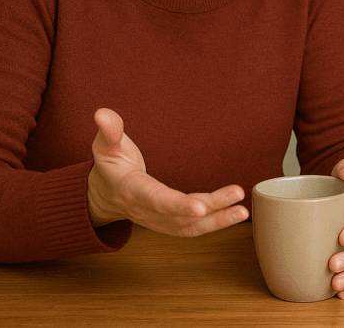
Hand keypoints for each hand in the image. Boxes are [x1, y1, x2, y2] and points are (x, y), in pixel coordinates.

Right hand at [86, 108, 247, 234]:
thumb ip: (109, 131)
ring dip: (218, 220)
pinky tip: (236, 214)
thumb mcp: (105, 147)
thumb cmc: (110, 168)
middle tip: (236, 196)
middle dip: (210, 208)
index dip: (177, 204)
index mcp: (131, 190)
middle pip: (179, 215)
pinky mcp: (170, 224)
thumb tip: (102, 113)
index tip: (200, 206)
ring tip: (242, 209)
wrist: (104, 196)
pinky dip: (215, 224)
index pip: (155, 199)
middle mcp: (146, 210)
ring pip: (190, 227)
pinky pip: (193, 229)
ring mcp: (159, 220)